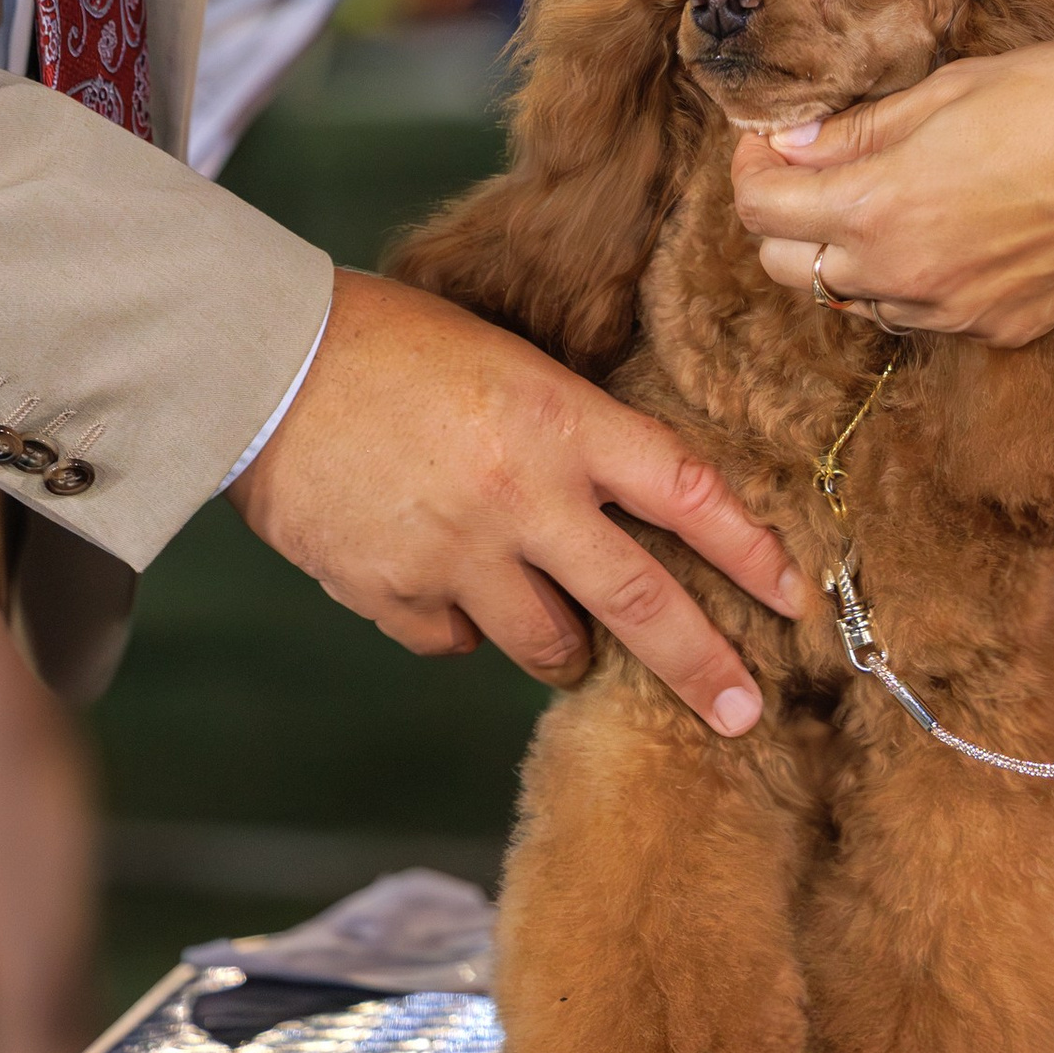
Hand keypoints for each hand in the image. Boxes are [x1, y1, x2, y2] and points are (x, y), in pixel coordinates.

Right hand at [229, 271, 812, 734]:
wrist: (258, 362)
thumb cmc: (385, 340)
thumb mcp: (504, 359)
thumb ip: (568, 434)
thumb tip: (623, 505)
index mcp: (560, 418)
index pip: (688, 494)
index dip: (752, 552)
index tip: (796, 596)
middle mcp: (523, 496)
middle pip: (641, 602)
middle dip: (704, 667)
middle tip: (746, 713)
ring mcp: (458, 555)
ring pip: (550, 645)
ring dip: (567, 646)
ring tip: (563, 631)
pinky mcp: (394, 596)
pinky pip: (455, 645)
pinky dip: (461, 626)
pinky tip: (440, 581)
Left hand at [730, 45, 1053, 346]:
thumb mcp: (947, 90)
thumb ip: (859, 129)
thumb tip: (790, 145)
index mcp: (877, 205)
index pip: (759, 210)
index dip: (751, 167)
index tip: (771, 138)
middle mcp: (901, 274)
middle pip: (786, 267)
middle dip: (783, 217)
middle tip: (814, 166)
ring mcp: (950, 311)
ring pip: (849, 299)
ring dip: (843, 253)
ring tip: (884, 195)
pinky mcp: (997, 328)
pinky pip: (917, 313)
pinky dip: (905, 278)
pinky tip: (941, 229)